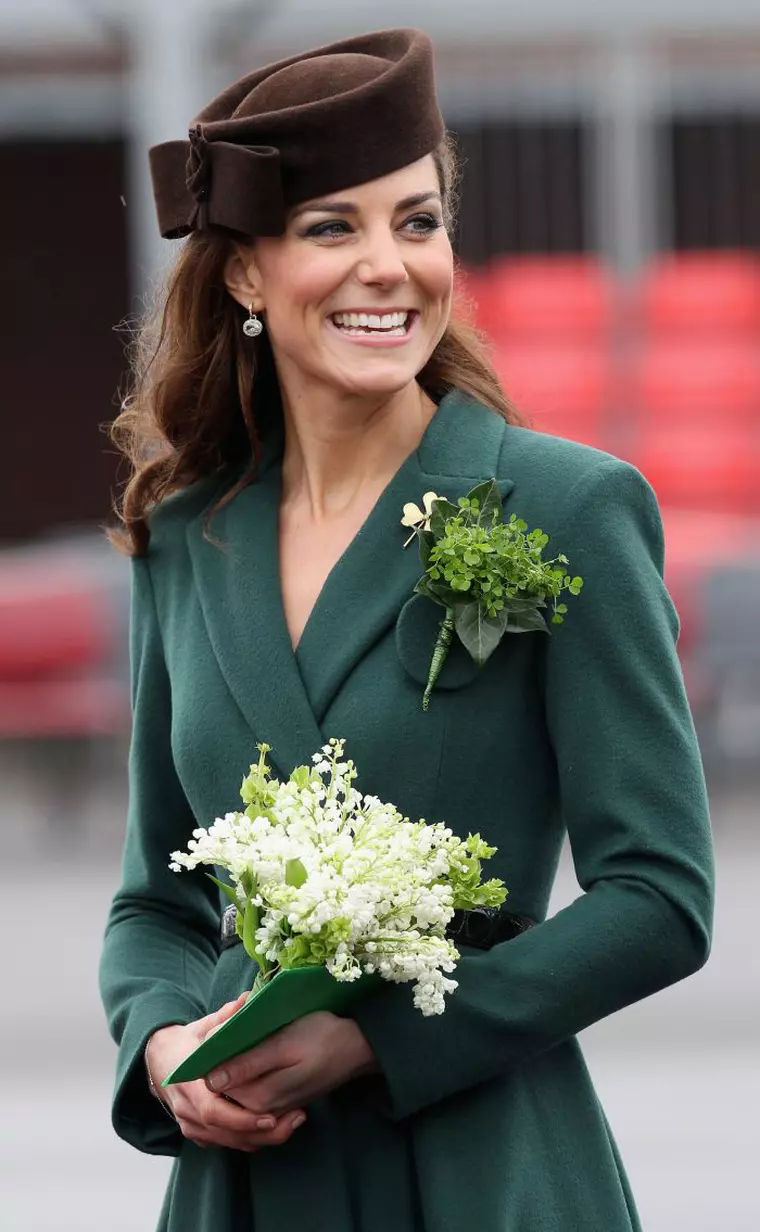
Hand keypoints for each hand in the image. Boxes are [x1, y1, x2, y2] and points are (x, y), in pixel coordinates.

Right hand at [145, 996, 306, 1151]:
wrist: (161, 1062)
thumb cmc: (189, 1043)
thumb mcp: (204, 1026)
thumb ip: (225, 1017)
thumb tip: (248, 1000)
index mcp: (188, 1085)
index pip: (214, 1111)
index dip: (242, 1118)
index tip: (270, 1116)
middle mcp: (187, 1110)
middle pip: (225, 1133)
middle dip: (260, 1132)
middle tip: (293, 1121)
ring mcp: (191, 1125)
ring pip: (228, 1143)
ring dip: (261, 1139)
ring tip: (293, 1124)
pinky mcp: (199, 1134)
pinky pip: (226, 1144)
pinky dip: (250, 1141)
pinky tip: (276, 1130)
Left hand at [205, 1011, 377, 1116]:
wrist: (357, 1047)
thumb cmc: (321, 1037)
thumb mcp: (283, 1044)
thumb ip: (248, 1064)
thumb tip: (211, 1080)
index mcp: (260, 1097)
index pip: (216, 1083)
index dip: (212, 1055)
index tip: (219, 1027)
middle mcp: (263, 1109)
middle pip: (225, 1089)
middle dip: (222, 1061)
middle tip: (234, 1027)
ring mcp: (274, 1107)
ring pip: (238, 1090)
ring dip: (235, 1066)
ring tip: (250, 1037)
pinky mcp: (283, 1101)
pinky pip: (253, 1092)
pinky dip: (248, 1074)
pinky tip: (259, 1052)